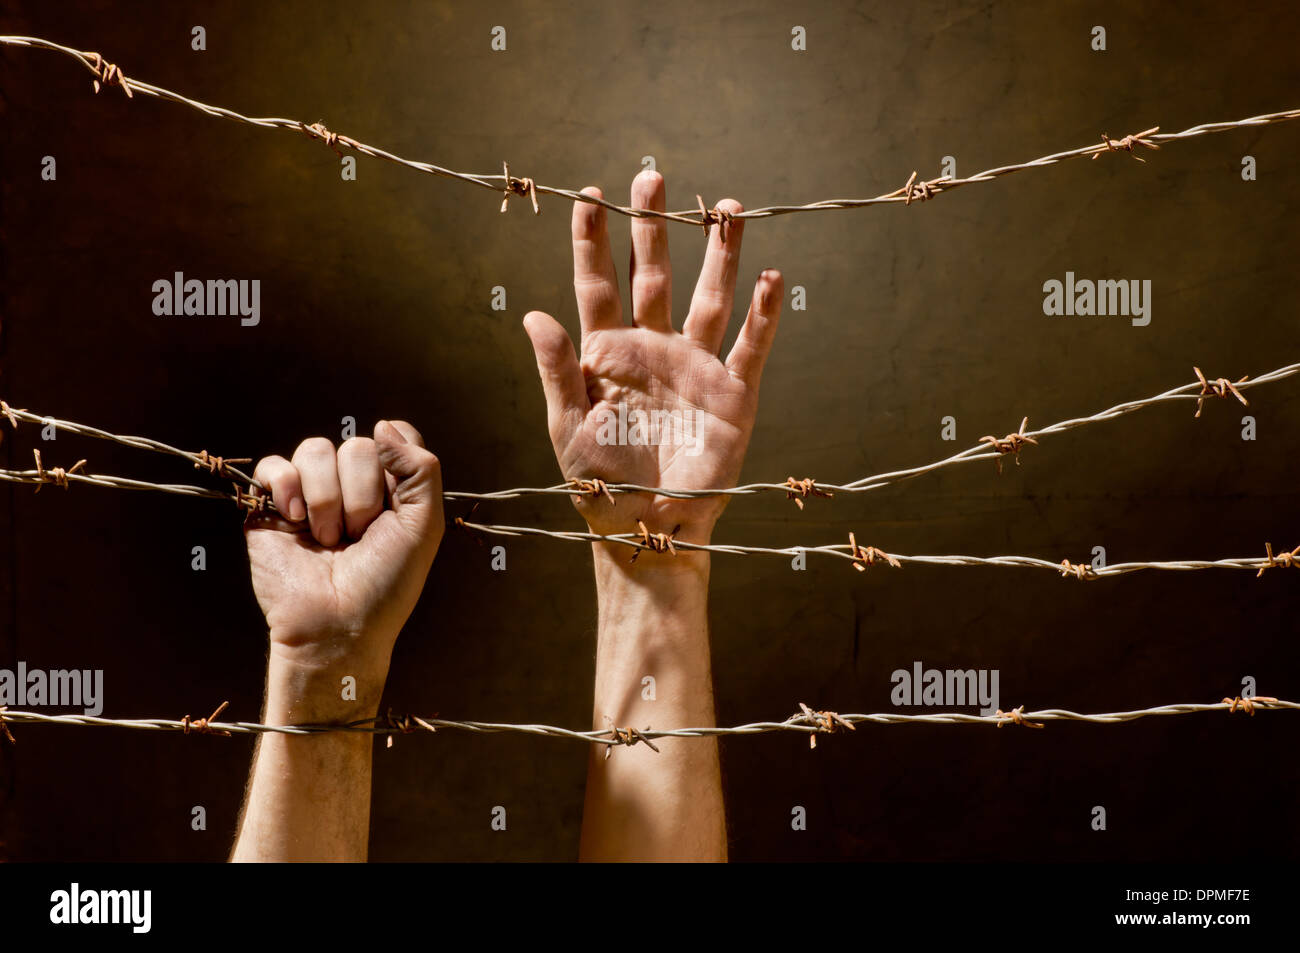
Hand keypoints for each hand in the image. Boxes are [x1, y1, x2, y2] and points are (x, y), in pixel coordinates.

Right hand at [243, 420, 443, 704]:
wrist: (336, 627)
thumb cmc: (386, 583)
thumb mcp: (424, 526)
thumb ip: (421, 469)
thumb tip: (383, 425)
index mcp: (391, 488)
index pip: (393, 437)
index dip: (393, 463)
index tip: (393, 504)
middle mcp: (351, 485)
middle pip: (356, 445)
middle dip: (360, 495)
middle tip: (358, 537)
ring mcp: (311, 494)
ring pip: (315, 449)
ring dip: (326, 500)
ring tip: (329, 540)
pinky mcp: (272, 507)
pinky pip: (274, 465)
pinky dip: (286, 488)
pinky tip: (295, 521)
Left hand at [523, 171, 783, 548]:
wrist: (648, 532)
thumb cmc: (600, 487)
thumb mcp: (567, 428)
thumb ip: (556, 370)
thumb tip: (533, 315)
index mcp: (608, 355)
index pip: (599, 285)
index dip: (594, 242)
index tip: (588, 197)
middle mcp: (653, 350)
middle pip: (656, 276)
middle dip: (654, 228)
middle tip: (653, 178)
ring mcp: (695, 368)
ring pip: (710, 297)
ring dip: (720, 255)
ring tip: (727, 209)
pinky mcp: (733, 394)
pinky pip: (752, 346)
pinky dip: (763, 315)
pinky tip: (772, 279)